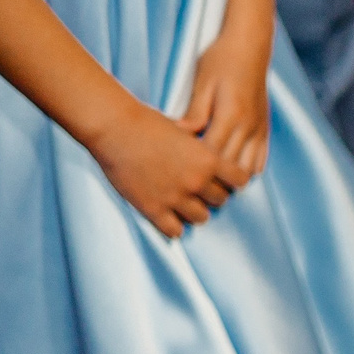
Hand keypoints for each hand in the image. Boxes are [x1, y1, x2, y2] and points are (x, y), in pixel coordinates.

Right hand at [82, 100, 240, 238]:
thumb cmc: (145, 122)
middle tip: (198, 189)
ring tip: (183, 203)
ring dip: (194, 211)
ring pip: (201, 218)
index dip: (232, 180)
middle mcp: (196, 181)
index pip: (240, 181)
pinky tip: (167, 216)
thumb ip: (201, 150)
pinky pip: (175, 231)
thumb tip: (213, 159)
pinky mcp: (153, 209)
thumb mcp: (185, 132)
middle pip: (221, 200)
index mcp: (208, 160)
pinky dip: (173, 226)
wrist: (113, 127)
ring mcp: (175, 198)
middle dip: (211, 194)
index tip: (223, 178)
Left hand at [181, 29, 270, 188]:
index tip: (177, 174)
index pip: (212, 154)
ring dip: (229, 180)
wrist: (250, 47)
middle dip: (210, 180)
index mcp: (231, 115)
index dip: (195, 168)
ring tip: (209, 184)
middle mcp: (249, 127)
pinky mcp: (265, 130)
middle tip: (189, 187)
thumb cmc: (220, 60)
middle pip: (230, 168)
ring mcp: (259, 130)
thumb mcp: (202, 83)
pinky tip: (231, 173)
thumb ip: (195, 112)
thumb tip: (181, 134)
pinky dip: (246, 172)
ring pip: (247, 170)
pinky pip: (259, 162)